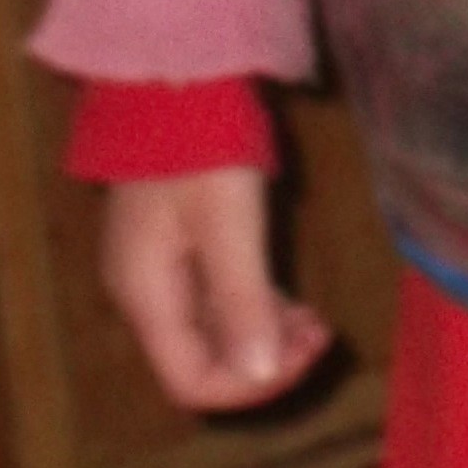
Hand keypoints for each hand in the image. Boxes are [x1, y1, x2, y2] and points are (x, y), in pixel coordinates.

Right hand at [98, 169, 332, 412]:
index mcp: (147, 297)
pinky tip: (293, 301)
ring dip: (267, 337)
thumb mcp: (229, 224)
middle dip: (265, 361)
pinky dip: (256, 309)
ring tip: (317, 320)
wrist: (169, 80)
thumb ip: (243, 300)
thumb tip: (260, 374)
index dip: (250, 387)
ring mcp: (160, 272)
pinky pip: (217, 302)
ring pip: (215, 335)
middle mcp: (146, 296)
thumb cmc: (197, 149)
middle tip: (320, 334)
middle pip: (203, 363)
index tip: (304, 356)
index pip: (191, 382)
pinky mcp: (179, 249)